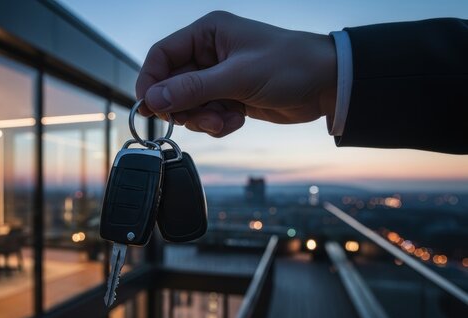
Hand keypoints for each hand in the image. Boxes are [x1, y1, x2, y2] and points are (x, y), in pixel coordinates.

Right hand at [136, 11, 337, 136]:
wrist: (327, 84)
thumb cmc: (290, 65)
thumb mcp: (237, 77)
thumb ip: (192, 89)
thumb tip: (153, 99)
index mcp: (208, 34)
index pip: (162, 55)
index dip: (151, 81)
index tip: (150, 106)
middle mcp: (209, 53)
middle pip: (173, 85)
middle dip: (185, 107)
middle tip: (201, 119)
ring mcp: (219, 76)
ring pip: (189, 104)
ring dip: (203, 118)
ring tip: (225, 119)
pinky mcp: (229, 96)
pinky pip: (207, 114)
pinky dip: (217, 122)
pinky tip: (237, 120)